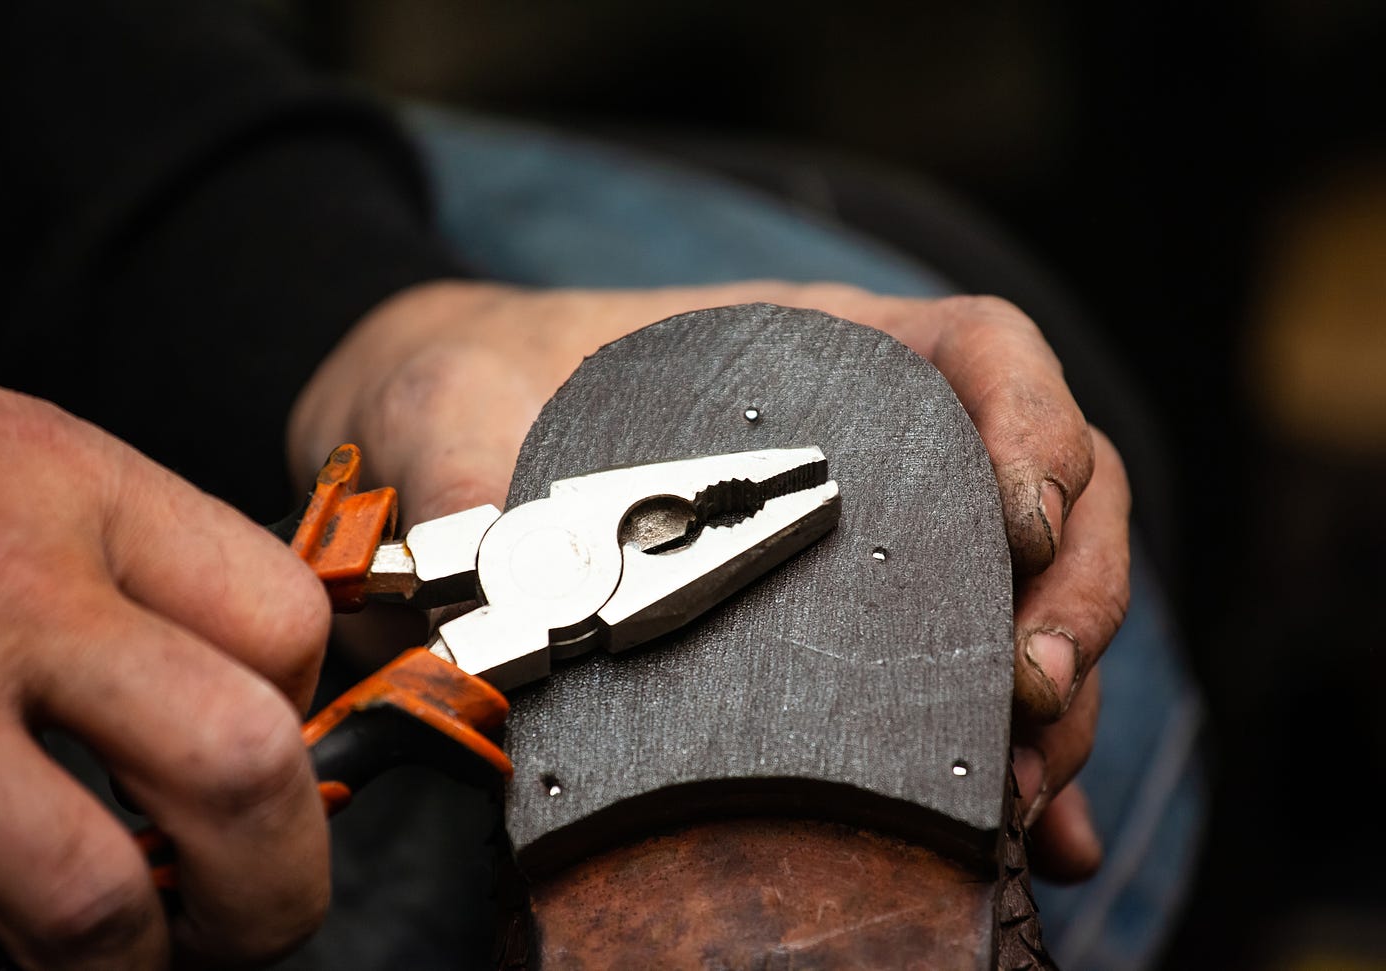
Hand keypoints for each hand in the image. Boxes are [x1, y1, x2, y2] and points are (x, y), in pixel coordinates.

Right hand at [0, 377, 332, 968]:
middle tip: (255, 920)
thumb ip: (138, 566)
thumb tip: (267, 699)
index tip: (275, 750)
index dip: (303, 712)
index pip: (286, 625)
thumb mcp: (19, 466)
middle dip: (275, 881)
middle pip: (238, 763)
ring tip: (135, 959)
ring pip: (92, 899)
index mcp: (75, 492)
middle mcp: (3, 591)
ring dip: (135, 962)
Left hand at [289, 279, 1129, 881]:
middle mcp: (877, 442)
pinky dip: (1016, 759)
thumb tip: (486, 564)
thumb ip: (459, 456)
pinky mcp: (857, 628)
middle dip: (1070, 595)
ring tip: (1022, 792)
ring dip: (1056, 697)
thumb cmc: (477, 394)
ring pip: (1028, 599)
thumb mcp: (451, 401)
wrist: (452, 448)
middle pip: (1051, 494)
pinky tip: (1031, 839)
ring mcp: (879, 538)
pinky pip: (967, 682)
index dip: (1032, 426)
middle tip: (1027, 695)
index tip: (1019, 522)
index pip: (981, 352)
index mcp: (820, 350)